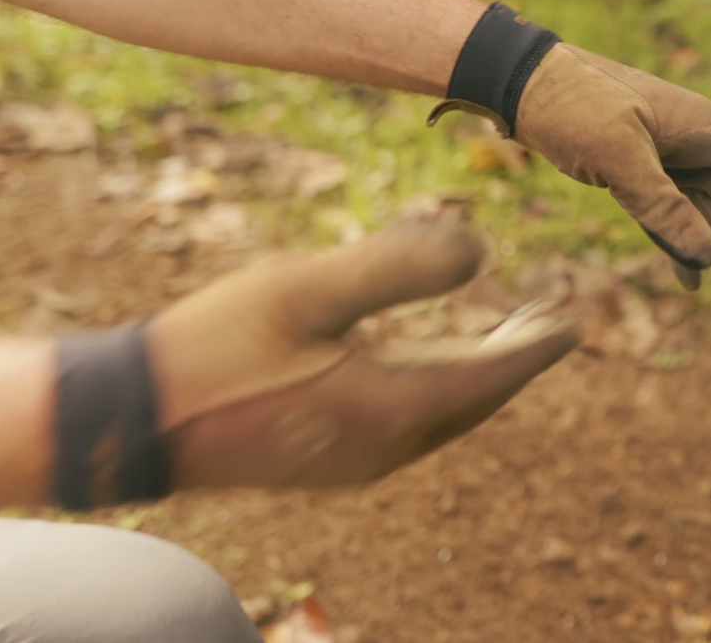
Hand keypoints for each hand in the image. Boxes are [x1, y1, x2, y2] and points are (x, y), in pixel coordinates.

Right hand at [145, 222, 576, 489]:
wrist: (134, 421)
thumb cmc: (216, 347)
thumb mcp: (308, 288)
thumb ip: (398, 265)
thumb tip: (482, 250)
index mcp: (394, 407)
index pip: (494, 373)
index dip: (538, 342)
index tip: (576, 315)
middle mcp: (388, 446)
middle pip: (477, 397)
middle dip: (519, 355)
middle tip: (554, 314)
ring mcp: (357, 461)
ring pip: (444, 414)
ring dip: (480, 372)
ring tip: (508, 330)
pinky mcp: (329, 459)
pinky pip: (410, 423)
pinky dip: (439, 388)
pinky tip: (429, 360)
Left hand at [514, 45, 710, 289]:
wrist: (520, 83)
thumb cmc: (573, 102)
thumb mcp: (618, 155)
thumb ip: (662, 206)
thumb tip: (706, 255)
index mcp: (704, 125)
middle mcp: (696, 140)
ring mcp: (671, 155)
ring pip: (707, 208)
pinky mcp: (645, 169)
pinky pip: (674, 211)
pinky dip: (680, 240)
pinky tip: (688, 278)